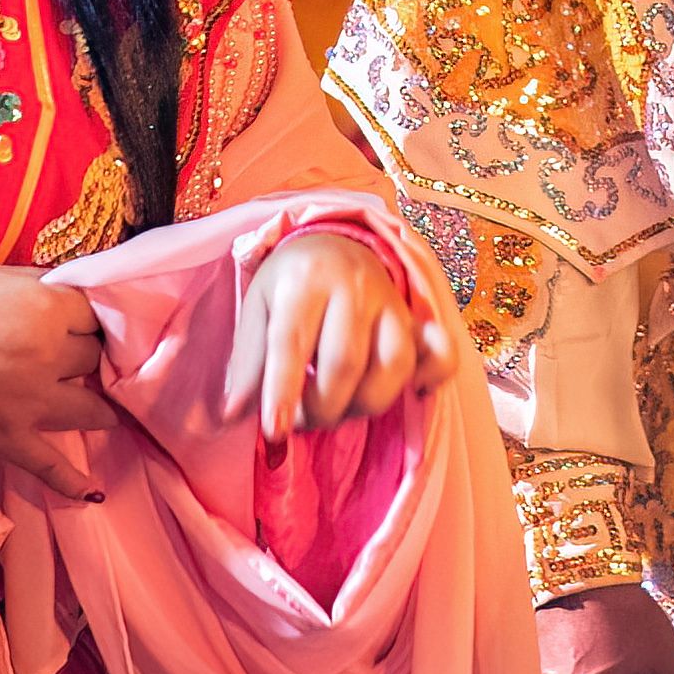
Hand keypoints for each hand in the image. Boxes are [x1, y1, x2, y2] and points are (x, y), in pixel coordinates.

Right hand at [0, 263, 115, 498]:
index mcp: (45, 309)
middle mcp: (48, 356)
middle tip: (80, 356)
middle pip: (93, 356)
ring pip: (89, 407)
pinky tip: (91, 490)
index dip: (87, 318)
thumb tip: (68, 289)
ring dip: (98, 405)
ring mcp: (31, 402)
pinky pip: (50, 465)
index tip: (82, 322)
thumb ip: (36, 283)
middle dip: (87, 354)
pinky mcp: (8, 439)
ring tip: (105, 409)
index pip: (94, 313)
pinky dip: (71, 480)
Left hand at [223, 229, 459, 444]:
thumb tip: (233, 415)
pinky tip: (412, 394)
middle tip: (301, 420)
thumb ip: (246, 361)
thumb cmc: (290, 282)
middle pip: (344, 364)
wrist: (336, 241)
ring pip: (391, 368)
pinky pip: (440, 354)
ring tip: (336, 408)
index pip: (292, 342)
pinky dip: (430, 379)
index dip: (282, 392)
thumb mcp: (257, 308)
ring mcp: (391, 302)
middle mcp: (354, 286)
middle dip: (321, 409)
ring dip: (362, 406)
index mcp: (305, 280)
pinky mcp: (416, 318)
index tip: (274, 432)